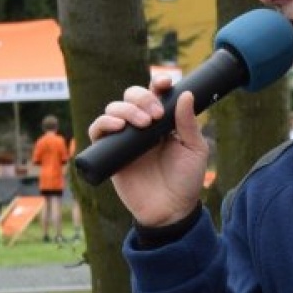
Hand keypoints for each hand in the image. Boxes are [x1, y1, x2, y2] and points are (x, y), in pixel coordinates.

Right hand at [86, 73, 210, 225]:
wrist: (171, 210)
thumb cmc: (186, 180)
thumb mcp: (194, 150)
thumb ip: (188, 123)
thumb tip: (185, 94)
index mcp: (163, 121)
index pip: (156, 94)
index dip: (157, 83)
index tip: (165, 83)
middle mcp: (142, 126)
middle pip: (132, 96)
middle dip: (142, 98)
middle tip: (155, 115)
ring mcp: (124, 138)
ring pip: (114, 109)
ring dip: (126, 109)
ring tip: (142, 124)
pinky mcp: (109, 153)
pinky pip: (97, 131)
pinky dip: (103, 123)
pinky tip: (117, 126)